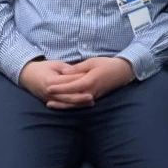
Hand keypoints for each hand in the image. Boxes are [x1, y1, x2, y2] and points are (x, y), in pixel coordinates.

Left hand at [19, 58, 133, 108]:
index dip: (58, 87)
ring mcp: (93, 96)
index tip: (47, 86)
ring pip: (75, 103)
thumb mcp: (92, 62)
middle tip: (45, 95)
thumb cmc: (107, 64)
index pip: (70, 86)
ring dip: (62, 104)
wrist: (123, 72)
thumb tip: (64, 72)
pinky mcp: (95, 98)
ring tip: (50, 104)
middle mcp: (91, 91)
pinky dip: (70, 105)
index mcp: (89, 81)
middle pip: (70, 97)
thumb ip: (77, 69)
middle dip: (57, 96)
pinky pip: (80, 104)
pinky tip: (64, 105)